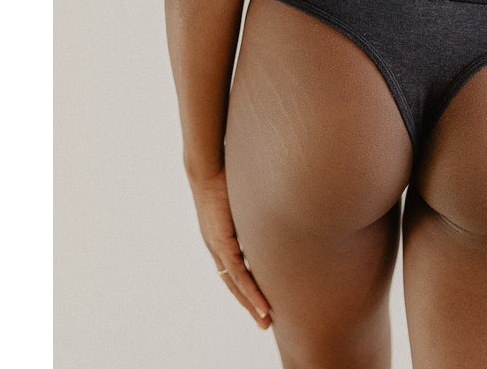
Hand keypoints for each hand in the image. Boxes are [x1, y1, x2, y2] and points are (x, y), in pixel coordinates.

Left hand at [189, 169, 271, 329]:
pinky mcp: (221, 243)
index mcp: (222, 235)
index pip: (236, 267)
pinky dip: (250, 291)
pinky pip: (237, 274)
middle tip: (265, 321)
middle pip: (234, 283)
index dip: (248, 284)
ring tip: (266, 321)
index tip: (263, 297)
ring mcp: (217, 246)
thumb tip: (277, 200)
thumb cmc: (228, 172)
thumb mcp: (246, 196)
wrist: (209, 164)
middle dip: (250, 302)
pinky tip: (262, 304)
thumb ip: (257, 205)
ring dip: (251, 304)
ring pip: (235, 284)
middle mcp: (217, 245)